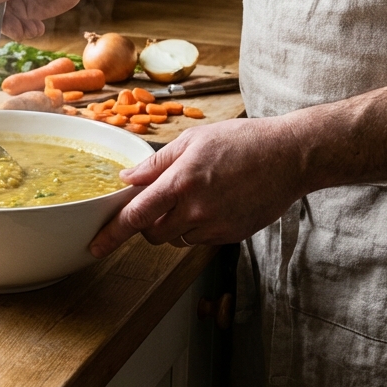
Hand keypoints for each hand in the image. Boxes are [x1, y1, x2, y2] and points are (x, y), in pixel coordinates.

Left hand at [89, 117, 308, 258]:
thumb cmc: (242, 141)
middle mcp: (195, 209)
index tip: (95, 247)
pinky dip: (198, 226)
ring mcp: (215, 226)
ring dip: (174, 225)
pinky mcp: (231, 236)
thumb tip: (127, 179)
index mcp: (181, 182)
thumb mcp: (193, 140)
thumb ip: (156, 163)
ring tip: (196, 196)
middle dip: (148, 223)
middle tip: (160, 201)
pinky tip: (215, 203)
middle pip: (153, 234)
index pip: (136, 216)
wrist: (290, 157)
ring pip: (177, 239)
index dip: (112, 234)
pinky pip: (201, 239)